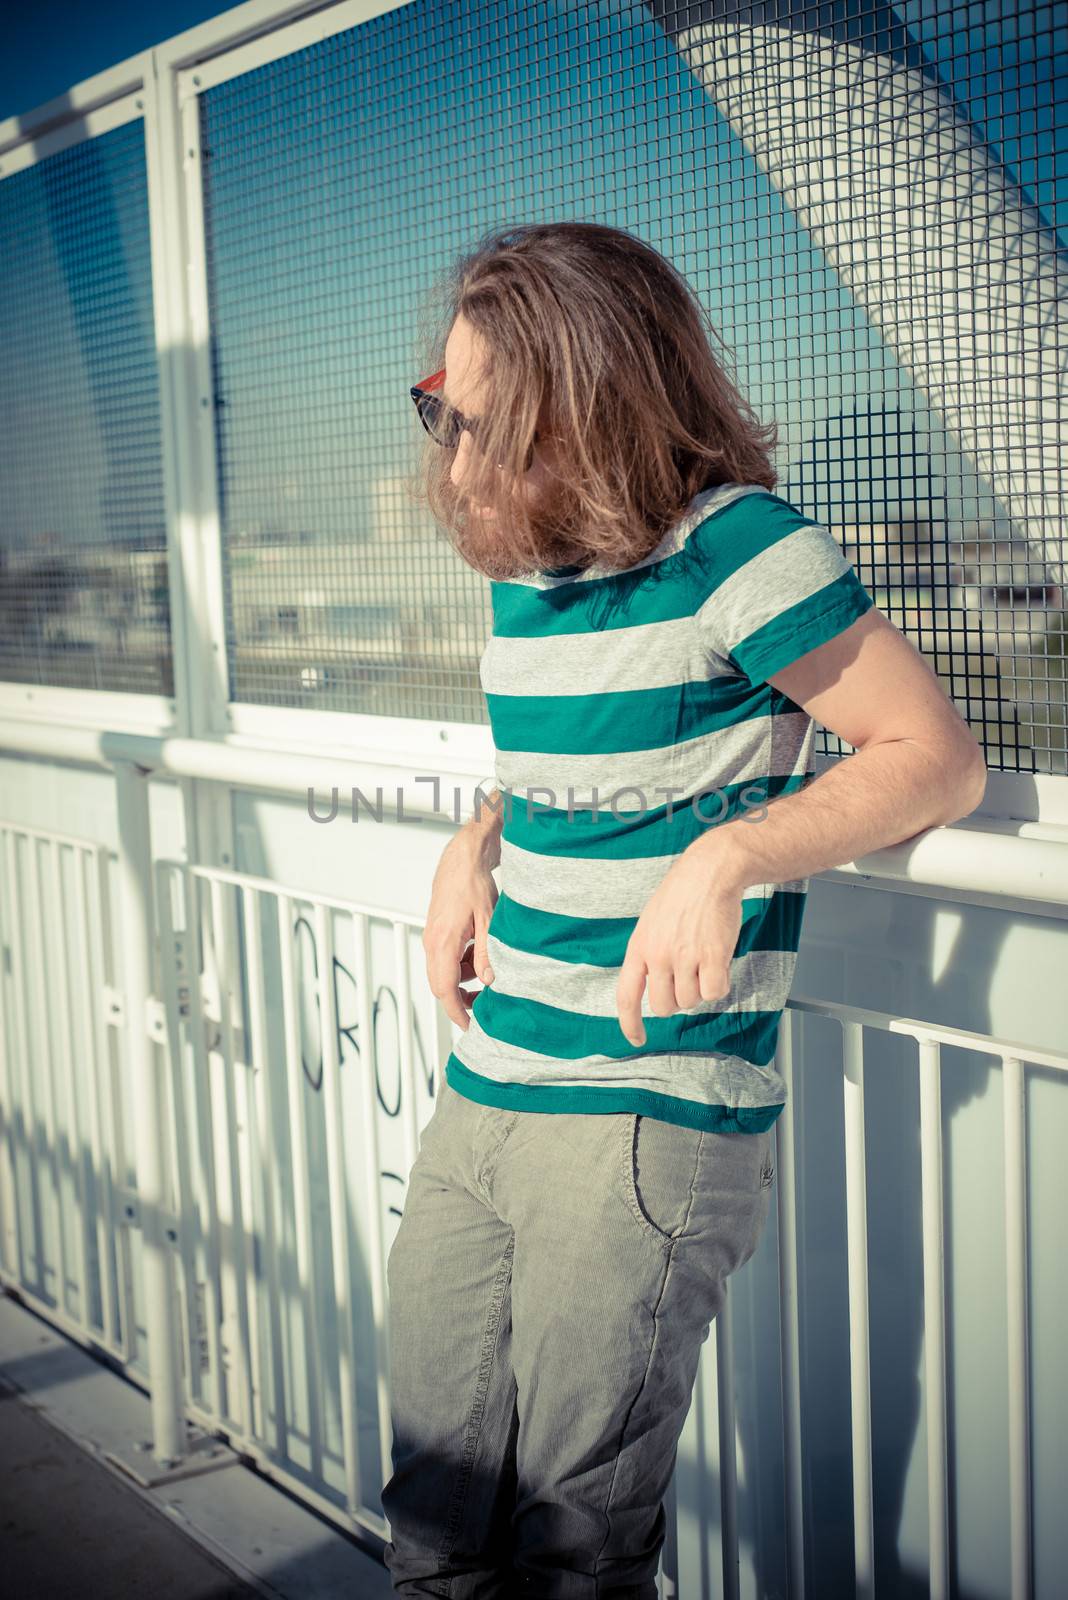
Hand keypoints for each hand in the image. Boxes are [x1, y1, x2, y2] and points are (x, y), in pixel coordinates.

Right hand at [422, 823, 499, 1031]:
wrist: (463, 857)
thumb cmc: (474, 883)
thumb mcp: (489, 921)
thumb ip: (487, 954)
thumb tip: (489, 982)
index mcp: (443, 942)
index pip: (444, 989)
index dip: (457, 1012)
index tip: (470, 1026)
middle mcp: (432, 942)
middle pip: (441, 985)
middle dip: (461, 1000)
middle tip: (484, 1007)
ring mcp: (432, 937)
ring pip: (444, 972)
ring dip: (464, 979)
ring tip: (488, 972)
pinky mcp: (437, 932)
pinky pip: (446, 958)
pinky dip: (462, 963)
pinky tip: (479, 953)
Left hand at [616, 843, 742, 1047]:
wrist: (710, 872)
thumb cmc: (683, 894)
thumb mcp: (651, 923)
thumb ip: (649, 954)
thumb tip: (655, 986)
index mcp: (638, 947)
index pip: (626, 996)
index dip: (630, 1023)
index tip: (636, 1038)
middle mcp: (658, 956)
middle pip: (664, 1006)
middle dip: (678, 1000)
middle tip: (689, 978)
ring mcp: (684, 957)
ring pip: (691, 1001)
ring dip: (701, 989)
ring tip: (704, 960)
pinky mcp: (711, 956)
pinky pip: (715, 992)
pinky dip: (720, 984)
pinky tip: (720, 964)